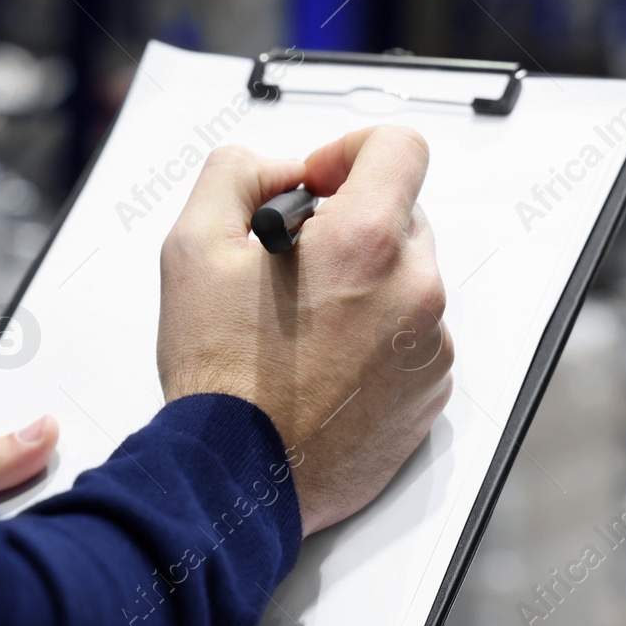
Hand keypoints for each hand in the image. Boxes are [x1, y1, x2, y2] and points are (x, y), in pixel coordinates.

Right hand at [156, 126, 452, 535]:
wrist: (240, 478)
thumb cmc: (220, 376)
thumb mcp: (194, 245)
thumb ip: (236, 174)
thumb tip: (278, 169)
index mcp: (367, 242)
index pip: (400, 147)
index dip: (351, 150)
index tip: (318, 183)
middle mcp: (415, 289)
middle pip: (402, 213)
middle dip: (350, 223)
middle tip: (292, 261)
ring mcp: (431, 346)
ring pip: (407, 277)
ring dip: (364, 281)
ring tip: (302, 321)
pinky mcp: (430, 392)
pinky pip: (415, 335)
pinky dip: (377, 334)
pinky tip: (323, 359)